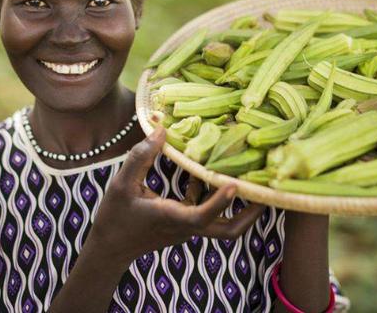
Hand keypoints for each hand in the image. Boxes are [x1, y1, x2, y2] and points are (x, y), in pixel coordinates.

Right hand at [91, 126, 265, 264]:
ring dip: (239, 204)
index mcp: (171, 218)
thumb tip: (162, 129)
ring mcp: (188, 227)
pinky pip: (208, 211)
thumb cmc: (115, 216)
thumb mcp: (122, 183)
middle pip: (229, 230)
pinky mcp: (185, 224)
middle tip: (267, 190)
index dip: (219, 201)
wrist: (110, 247)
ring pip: (223, 222)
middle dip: (251, 213)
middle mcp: (186, 226)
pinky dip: (213, 195)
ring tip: (250, 176)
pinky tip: (206, 172)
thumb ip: (141, 156)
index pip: (201, 216)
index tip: (233, 183)